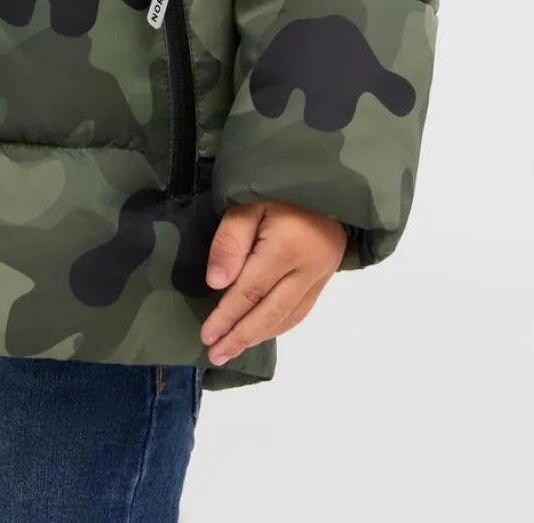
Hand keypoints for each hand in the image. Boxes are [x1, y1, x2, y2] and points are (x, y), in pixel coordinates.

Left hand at [200, 200, 347, 365]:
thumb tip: (218, 284)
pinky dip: (279, 325)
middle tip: (216, 354)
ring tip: (233, 350)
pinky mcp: (325, 277)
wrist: (326, 179)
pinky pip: (301, 310)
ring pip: (287, 316)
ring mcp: (320, 275)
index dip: (227, 316)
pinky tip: (262, 333)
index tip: (207, 335)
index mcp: (286, 247)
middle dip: (241, 336)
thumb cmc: (280, 186)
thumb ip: (231, 240)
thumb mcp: (247, 202)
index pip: (251, 291)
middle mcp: (307, 268)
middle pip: (270, 312)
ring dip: (259, 336)